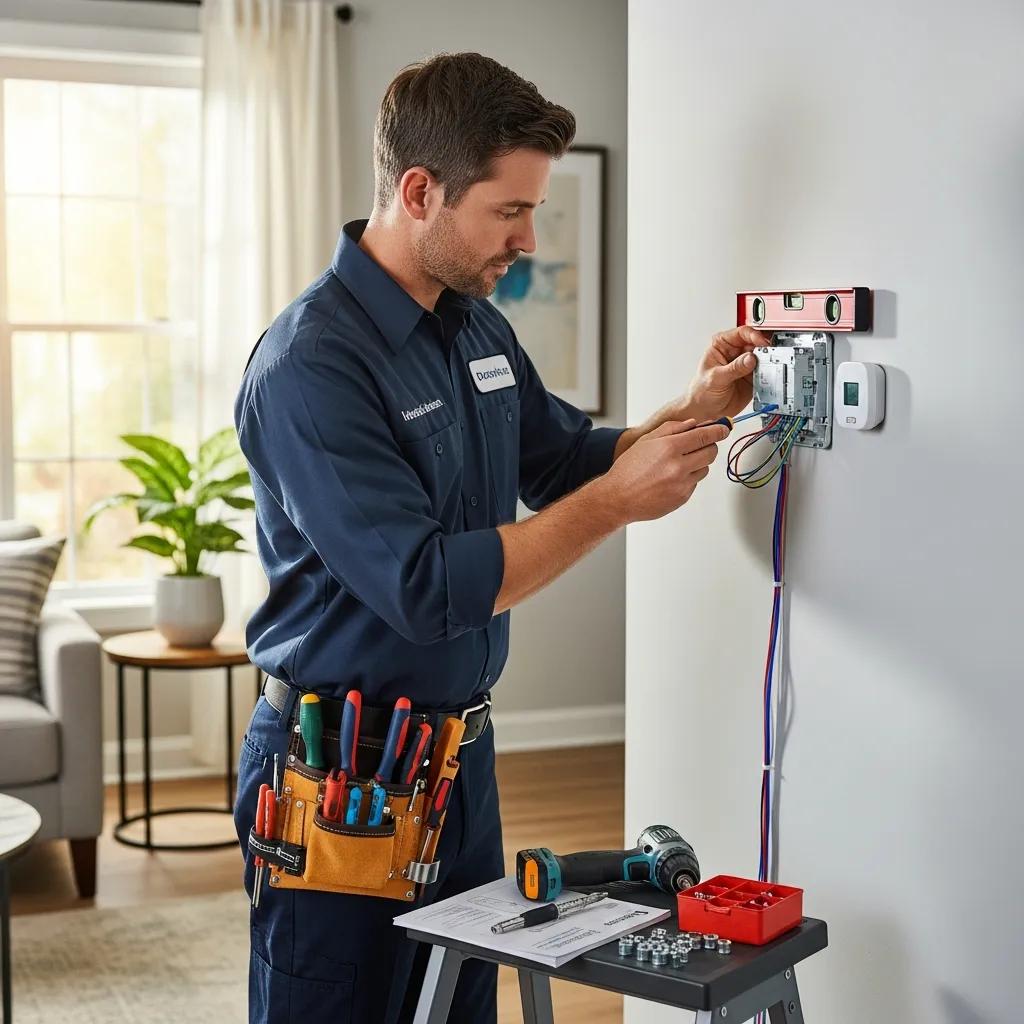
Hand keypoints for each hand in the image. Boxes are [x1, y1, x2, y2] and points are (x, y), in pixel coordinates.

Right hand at [599, 420, 728, 524]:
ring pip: (704, 469)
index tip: (724, 428)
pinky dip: (688, 479)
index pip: (704, 435)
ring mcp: (682, 484)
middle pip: (711, 452)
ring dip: (697, 463)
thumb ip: (672, 429)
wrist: (618, 498)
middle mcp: (678, 466)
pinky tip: (670, 479)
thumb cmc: (628, 469)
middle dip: (709, 446)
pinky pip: (694, 483)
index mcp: (669, 448)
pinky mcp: (683, 498)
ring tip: (677, 465)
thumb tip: (694, 424)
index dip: (718, 430)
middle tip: (700, 445)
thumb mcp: (646, 441)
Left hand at [686, 326, 770, 422]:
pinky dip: (769, 375)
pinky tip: (767, 378)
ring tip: (768, 369)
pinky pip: (765, 373)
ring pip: (763, 358)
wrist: (704, 410)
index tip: (761, 343)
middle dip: (764, 350)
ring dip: (768, 363)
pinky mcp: (752, 377)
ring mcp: (746, 365)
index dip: (753, 336)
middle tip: (769, 357)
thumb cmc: (701, 391)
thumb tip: (750, 359)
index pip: (742, 333)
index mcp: (723, 345)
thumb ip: (734, 368)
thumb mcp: (716, 378)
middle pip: (756, 344)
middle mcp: (736, 353)